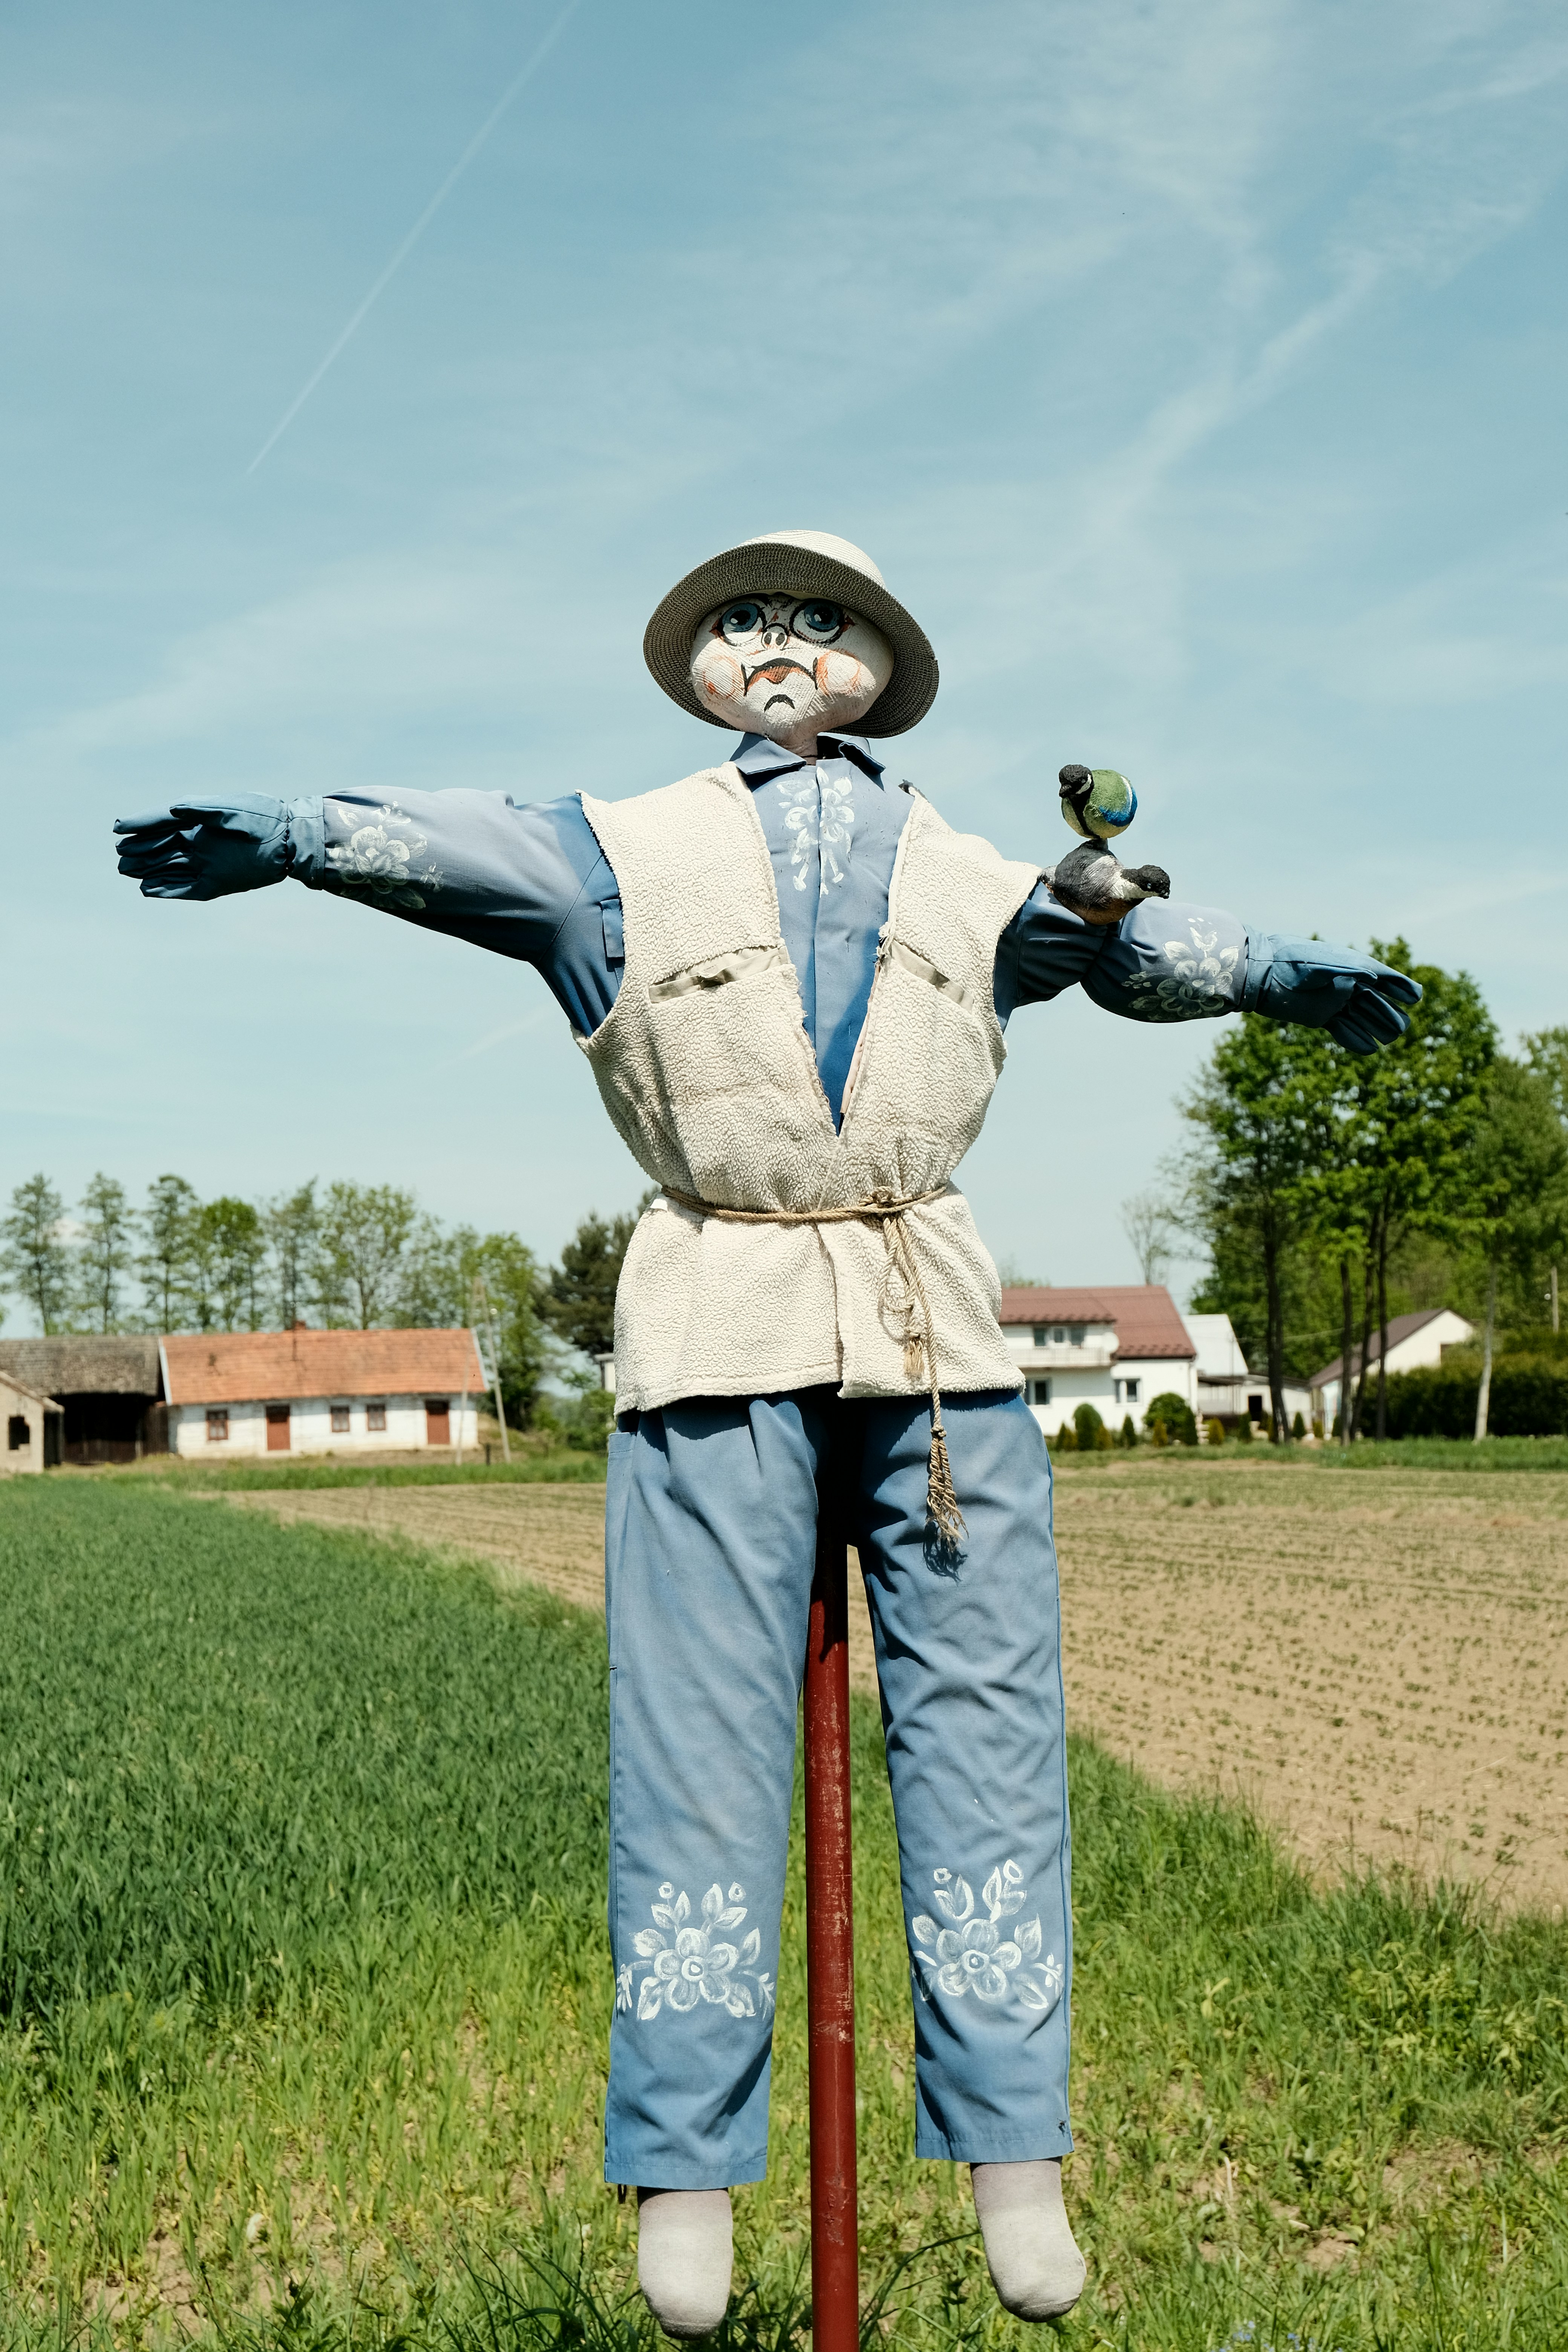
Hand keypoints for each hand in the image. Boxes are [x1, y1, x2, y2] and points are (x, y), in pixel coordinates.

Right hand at [114, 794, 292, 899]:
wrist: (289, 839)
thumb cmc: (261, 817)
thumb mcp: (231, 808)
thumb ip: (201, 808)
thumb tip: (174, 808)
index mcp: (198, 819)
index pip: (162, 821)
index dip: (140, 823)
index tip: (118, 826)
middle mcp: (199, 841)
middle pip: (161, 846)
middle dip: (139, 849)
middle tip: (119, 854)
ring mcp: (206, 863)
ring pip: (169, 867)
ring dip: (148, 870)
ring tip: (126, 871)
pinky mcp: (216, 883)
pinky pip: (186, 888)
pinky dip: (167, 890)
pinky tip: (148, 891)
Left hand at [1247, 935, 1421, 1053]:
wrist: (1260, 972)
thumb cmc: (1289, 962)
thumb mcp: (1318, 965)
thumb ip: (1346, 971)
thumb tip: (1373, 979)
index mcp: (1351, 966)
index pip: (1383, 977)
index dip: (1400, 986)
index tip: (1416, 997)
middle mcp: (1347, 984)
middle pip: (1376, 1001)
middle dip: (1390, 1013)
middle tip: (1401, 1028)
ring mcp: (1335, 1001)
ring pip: (1363, 1017)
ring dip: (1377, 1027)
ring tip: (1392, 1038)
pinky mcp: (1321, 1016)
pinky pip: (1344, 1029)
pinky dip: (1355, 1038)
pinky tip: (1370, 1049)